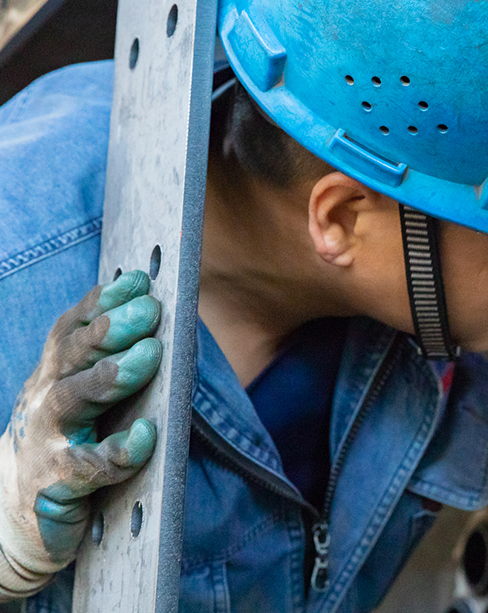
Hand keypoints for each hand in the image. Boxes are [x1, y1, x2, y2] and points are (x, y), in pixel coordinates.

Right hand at [0, 272, 161, 597]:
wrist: (18, 518)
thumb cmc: (67, 442)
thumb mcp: (81, 396)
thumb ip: (111, 361)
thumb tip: (157, 318)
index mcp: (55, 373)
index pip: (73, 328)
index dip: (104, 302)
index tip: (140, 281)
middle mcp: (45, 399)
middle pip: (72, 355)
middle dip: (111, 328)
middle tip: (149, 309)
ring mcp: (48, 441)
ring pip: (73, 400)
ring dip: (112, 375)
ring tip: (149, 355)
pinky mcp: (59, 485)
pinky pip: (91, 465)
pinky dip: (121, 450)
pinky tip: (146, 434)